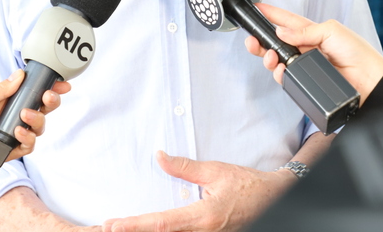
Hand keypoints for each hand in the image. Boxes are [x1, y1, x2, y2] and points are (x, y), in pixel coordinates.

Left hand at [0, 70, 70, 186]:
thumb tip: (20, 74)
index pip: (27, 90)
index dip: (44, 86)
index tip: (60, 83)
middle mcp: (5, 116)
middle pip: (38, 107)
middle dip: (48, 102)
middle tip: (48, 98)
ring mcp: (7, 134)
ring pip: (36, 126)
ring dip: (37, 120)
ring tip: (25, 118)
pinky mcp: (6, 152)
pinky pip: (28, 146)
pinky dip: (28, 139)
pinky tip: (17, 135)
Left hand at [101, 151, 294, 231]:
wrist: (276, 199)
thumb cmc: (247, 185)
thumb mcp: (216, 171)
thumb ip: (185, 168)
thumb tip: (160, 157)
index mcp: (204, 218)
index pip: (162, 224)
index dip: (135, 226)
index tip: (113, 225)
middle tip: (107, 229)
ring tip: (121, 229)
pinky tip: (148, 229)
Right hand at [246, 4, 382, 104]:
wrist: (369, 80)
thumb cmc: (357, 52)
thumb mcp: (331, 31)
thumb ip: (304, 31)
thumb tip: (281, 31)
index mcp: (313, 31)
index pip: (287, 21)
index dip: (271, 14)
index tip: (257, 9)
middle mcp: (306, 48)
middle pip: (277, 42)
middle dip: (262, 41)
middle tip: (252, 40)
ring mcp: (305, 65)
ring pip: (278, 61)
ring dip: (269, 58)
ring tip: (271, 57)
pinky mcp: (306, 81)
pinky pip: (286, 77)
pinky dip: (280, 74)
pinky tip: (280, 70)